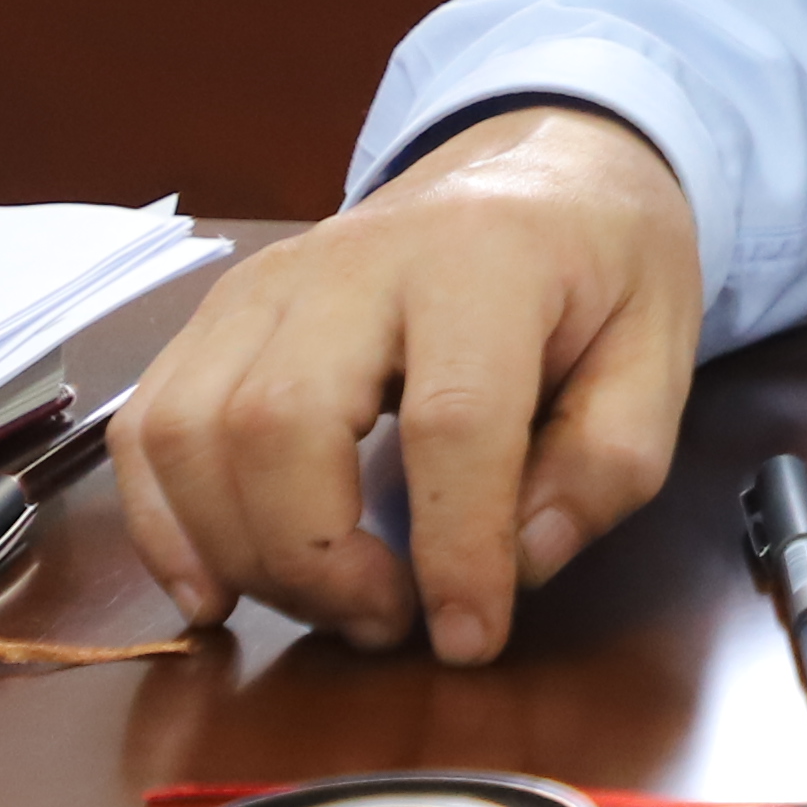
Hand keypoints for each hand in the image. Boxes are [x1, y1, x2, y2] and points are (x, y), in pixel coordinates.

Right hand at [116, 103, 702, 666]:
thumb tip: (522, 562)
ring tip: (325, 606)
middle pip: (281, 422)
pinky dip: (162, 524)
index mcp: (485, 260)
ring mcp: (266, 281)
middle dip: (320, 560)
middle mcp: (355, 259)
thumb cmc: (598, 266)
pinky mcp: (217, 314)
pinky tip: (217, 588)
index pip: (452, 418)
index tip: (469, 639)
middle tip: (388, 622)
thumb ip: (608, 462)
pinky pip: (147, 427)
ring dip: (239, 552)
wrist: (534, 167)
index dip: (455, 548)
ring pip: (193, 430)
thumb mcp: (659, 350)